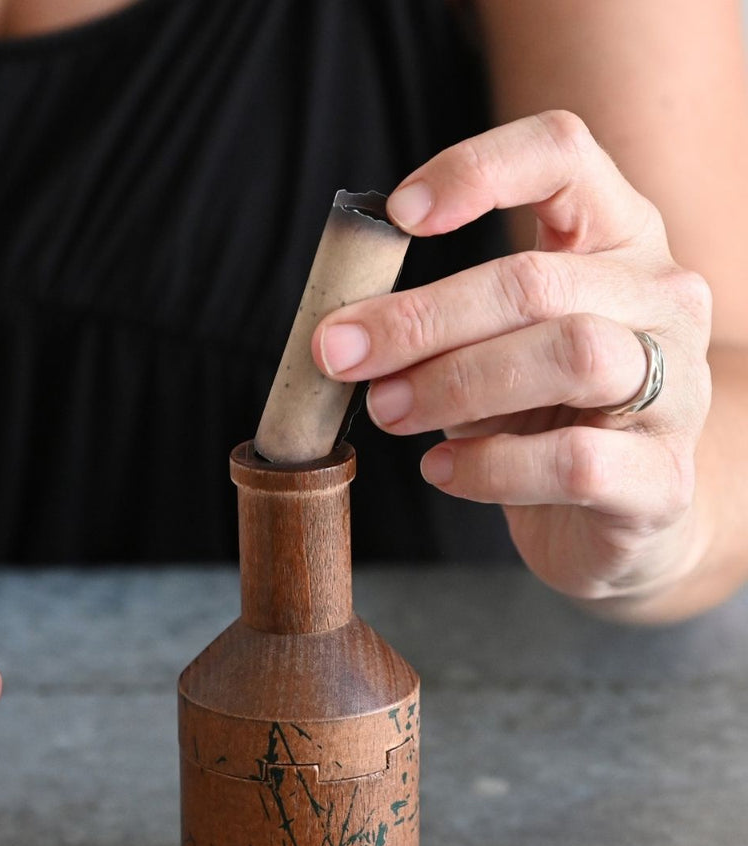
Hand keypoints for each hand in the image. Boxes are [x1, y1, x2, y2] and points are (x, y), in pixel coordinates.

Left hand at [313, 111, 712, 607]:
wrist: (618, 516)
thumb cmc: (542, 416)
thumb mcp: (488, 348)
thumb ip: (435, 326)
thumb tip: (343, 334)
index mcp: (616, 238)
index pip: (564, 154)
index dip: (478, 168)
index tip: (398, 215)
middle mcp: (662, 297)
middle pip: (537, 280)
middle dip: (420, 319)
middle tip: (343, 356)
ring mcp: (677, 386)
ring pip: (570, 355)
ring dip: (453, 384)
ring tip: (388, 411)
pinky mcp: (663, 477)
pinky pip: (573, 460)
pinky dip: (488, 467)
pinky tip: (441, 470)